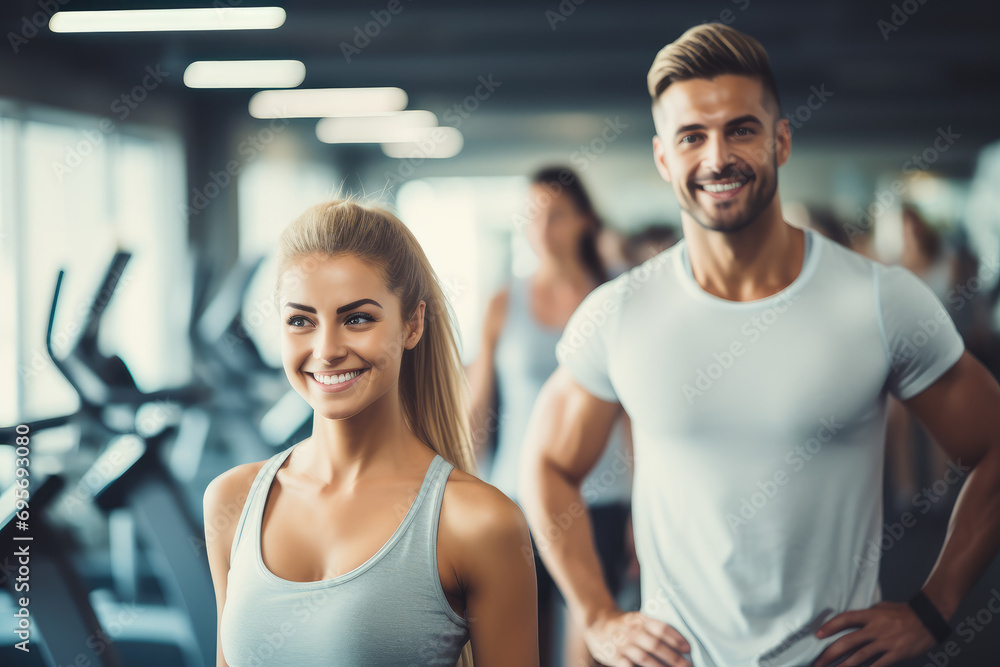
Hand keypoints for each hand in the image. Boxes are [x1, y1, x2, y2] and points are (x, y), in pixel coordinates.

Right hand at [585, 608, 691, 666]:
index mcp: (640, 619)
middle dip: (673, 657)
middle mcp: (631, 631)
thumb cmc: (624, 624)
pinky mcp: (614, 657)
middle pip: (655, 645)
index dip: (676, 638)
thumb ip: (653, 628)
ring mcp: (622, 644)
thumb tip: (680, 644)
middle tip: (688, 665)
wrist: (596, 623)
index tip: (688, 648)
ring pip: (644, 658)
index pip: (661, 628)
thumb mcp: (637, 619)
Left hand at [810, 601, 937, 666]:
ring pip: (860, 656)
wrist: (928, 619)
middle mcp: (876, 628)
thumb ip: (866, 615)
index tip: (817, 635)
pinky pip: (879, 665)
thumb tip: (850, 621)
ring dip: (845, 665)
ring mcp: (886, 642)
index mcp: (870, 615)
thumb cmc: (903, 612)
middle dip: (830, 653)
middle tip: (818, 662)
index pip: (845, 619)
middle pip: (848, 641)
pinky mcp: (896, 654)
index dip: (830, 626)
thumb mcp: (881, 607)